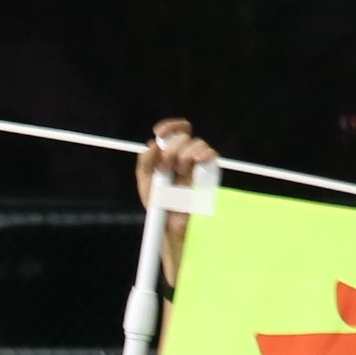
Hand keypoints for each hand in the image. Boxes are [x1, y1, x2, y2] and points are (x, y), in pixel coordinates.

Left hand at [135, 119, 218, 285]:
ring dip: (187, 153)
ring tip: (181, 170)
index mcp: (169, 156)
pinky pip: (211, 156)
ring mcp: (198, 165)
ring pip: (197, 144)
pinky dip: (205, 154)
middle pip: (184, 136)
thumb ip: (144, 162)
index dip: (170, 126)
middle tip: (168, 166)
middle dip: (174, 147)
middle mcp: (184, 157)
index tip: (160, 132)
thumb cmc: (158, 206)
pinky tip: (199, 160)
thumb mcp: (145, 183)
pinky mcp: (209, 175)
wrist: (170, 228)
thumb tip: (151, 145)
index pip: (174, 131)